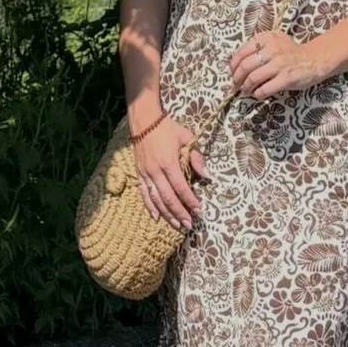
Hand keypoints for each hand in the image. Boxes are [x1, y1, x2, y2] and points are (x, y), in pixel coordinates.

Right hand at [134, 116, 204, 230]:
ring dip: (167, 214)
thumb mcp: (186, 138)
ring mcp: (146, 174)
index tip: (199, 211)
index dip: (190, 201)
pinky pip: (144, 194)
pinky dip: (150, 207)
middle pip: (168, 198)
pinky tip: (157, 217)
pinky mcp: (139, 174)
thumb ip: (197, 157)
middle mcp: (156, 171)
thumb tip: (208, 175)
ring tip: (177, 225)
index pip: (181, 188)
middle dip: (180, 213)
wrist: (144, 121)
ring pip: (156, 200)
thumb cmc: (167, 128)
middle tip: (189, 225)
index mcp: (169, 163)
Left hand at [229, 29, 328, 100]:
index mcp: (266, 38)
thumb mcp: (275, 39)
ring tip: (246, 90)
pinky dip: (257, 94)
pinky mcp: (286, 79)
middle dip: (237, 79)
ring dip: (246, 87)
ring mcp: (279, 64)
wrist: (314, 59)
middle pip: (245, 67)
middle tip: (237, 84)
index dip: (233, 66)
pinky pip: (265, 89)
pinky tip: (258, 94)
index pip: (241, 52)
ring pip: (253, 78)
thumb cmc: (291, 51)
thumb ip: (258, 45)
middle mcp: (272, 49)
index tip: (233, 72)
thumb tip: (237, 62)